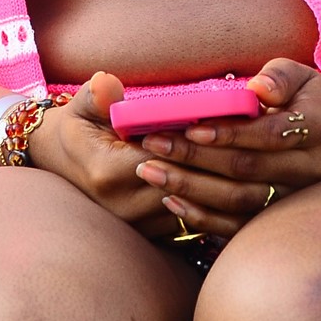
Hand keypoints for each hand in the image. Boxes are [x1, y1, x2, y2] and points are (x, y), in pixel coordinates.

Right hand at [26, 72, 239, 241]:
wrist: (62, 161)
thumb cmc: (79, 126)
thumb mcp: (83, 104)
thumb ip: (98, 95)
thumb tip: (108, 86)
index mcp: (109, 173)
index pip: (169, 160)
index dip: (201, 143)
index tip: (229, 122)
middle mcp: (125, 207)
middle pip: (189, 188)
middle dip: (222, 165)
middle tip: (257, 141)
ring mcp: (139, 226)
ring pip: (198, 210)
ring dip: (227, 188)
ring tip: (258, 161)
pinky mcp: (151, 234)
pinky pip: (194, 223)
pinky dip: (219, 204)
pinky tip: (243, 183)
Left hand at [132, 59, 320, 239]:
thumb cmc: (299, 94)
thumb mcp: (296, 74)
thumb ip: (279, 77)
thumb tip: (259, 89)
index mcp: (319, 128)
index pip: (270, 134)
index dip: (231, 133)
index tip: (191, 128)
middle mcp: (310, 169)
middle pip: (247, 169)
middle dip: (196, 158)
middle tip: (153, 144)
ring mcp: (293, 198)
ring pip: (237, 200)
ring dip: (190, 187)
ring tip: (150, 170)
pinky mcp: (274, 216)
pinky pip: (235, 225)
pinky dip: (201, 216)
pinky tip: (169, 200)